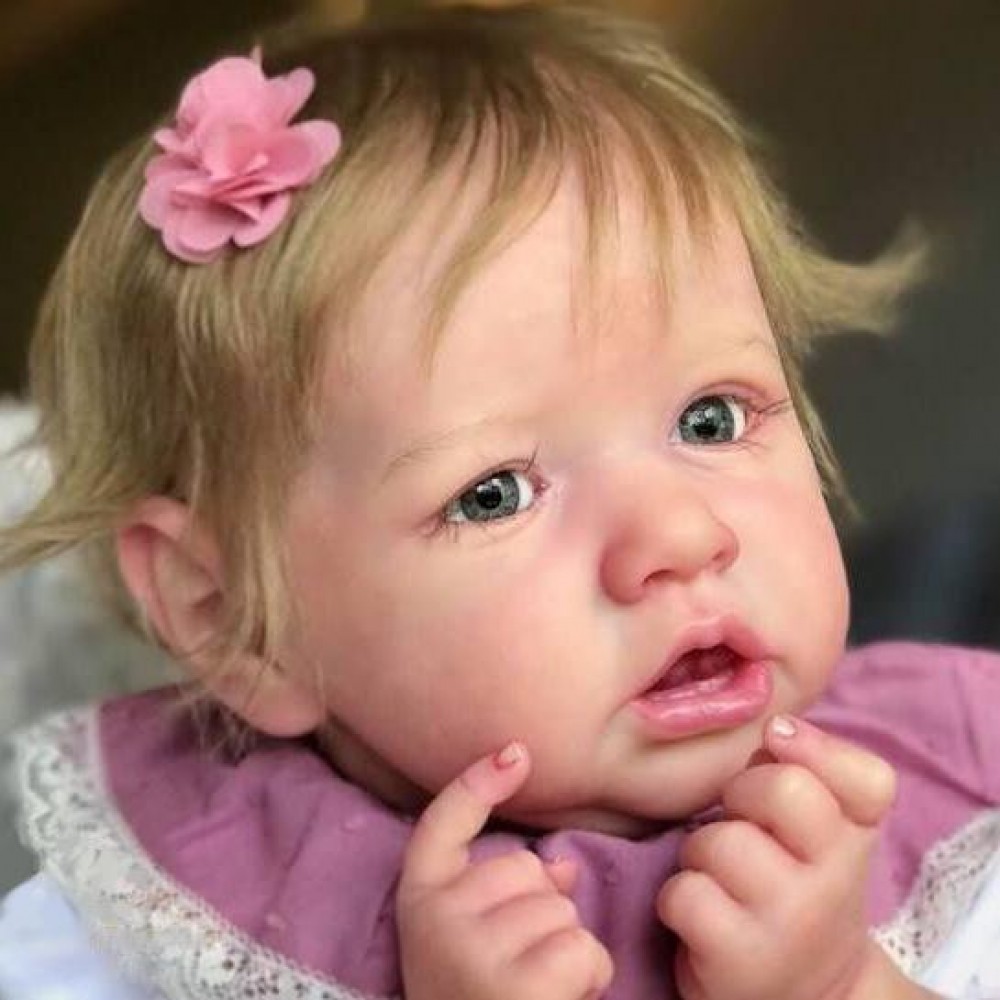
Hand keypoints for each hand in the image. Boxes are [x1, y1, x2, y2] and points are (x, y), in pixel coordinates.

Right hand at [396, 742, 614, 999]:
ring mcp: (472, 948)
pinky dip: (588, 977)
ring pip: (562, 908)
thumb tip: (561, 866)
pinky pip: (583, 947)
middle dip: (540, 911)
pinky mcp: (515, 984)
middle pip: (526, 868)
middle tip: (515, 969)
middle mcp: (436, 918)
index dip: (477, 782)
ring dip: (567, 949)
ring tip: (533, 992)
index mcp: (418, 901)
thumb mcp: (473, 945)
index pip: (440, 822)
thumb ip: (508, 896)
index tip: (515, 751)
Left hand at [656, 716, 897, 999]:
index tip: (778, 737)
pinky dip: (677, 901)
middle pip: (784, 789)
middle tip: (742, 824)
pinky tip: (701, 918)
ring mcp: (794, 924)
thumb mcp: (813, 829)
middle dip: (742, 794)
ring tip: (719, 880)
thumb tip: (774, 729)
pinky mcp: (745, 962)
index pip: (869, 780)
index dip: (817, 747)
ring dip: (700, 854)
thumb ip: (797, 768)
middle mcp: (838, 883)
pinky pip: (685, 894)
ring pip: (720, 842)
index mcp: (856, 839)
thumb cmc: (789, 887)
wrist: (798, 997)